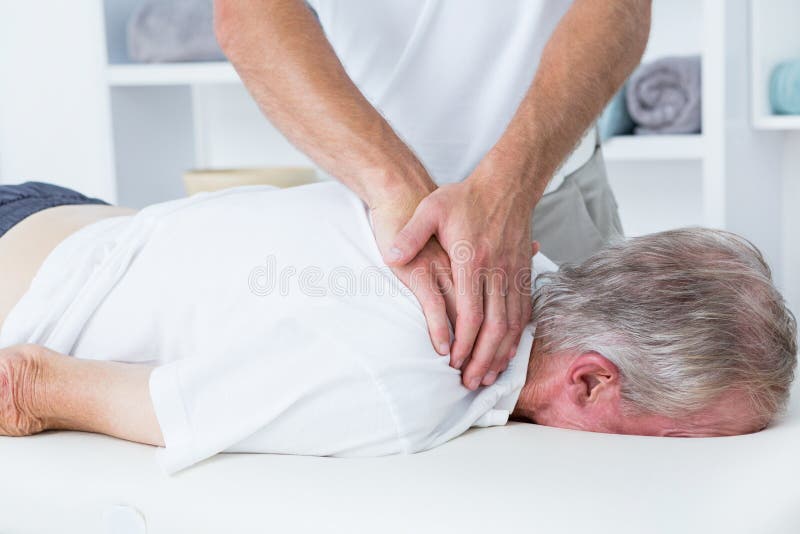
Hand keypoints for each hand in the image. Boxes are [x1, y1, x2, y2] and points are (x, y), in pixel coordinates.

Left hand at [385, 169, 536, 389]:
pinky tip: (509, 352)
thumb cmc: (465, 197)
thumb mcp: (432, 208)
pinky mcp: (524, 273)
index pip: (471, 312)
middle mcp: (498, 270)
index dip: (464, 342)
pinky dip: (517, 336)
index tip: (453, 362)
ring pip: (512, 323)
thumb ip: (411, 233)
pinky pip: (524, 312)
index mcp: (473, 259)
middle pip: (494, 326)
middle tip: (470, 383)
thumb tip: (392, 254)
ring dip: (502, 354)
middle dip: (483, 359)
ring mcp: (514, 273)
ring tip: (489, 377)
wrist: (507, 183)